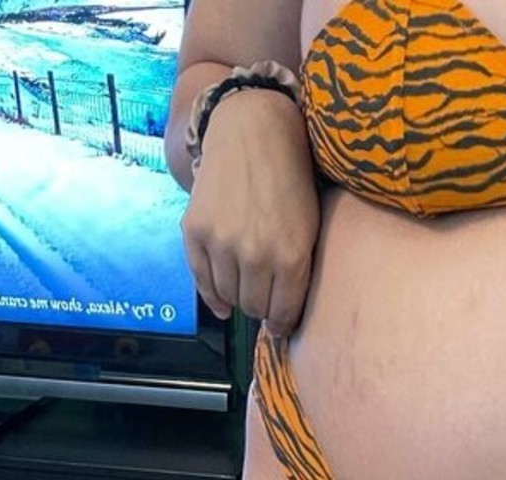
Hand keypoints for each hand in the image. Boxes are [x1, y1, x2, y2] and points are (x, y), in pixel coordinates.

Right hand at [181, 86, 320, 337]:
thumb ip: (298, 274)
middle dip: (260, 308)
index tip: (279, 323)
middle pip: (254, 308)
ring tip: (245, 286)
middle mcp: (255, 254)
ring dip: (237, 298)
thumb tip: (278, 320)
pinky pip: (201, 280)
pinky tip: (221, 303)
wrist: (253, 129)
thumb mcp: (309, 227)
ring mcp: (222, 243)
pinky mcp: (195, 230)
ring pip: (228, 297)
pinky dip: (212, 296)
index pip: (283, 314)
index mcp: (291, 255)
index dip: (281, 323)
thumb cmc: (290, 179)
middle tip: (263, 298)